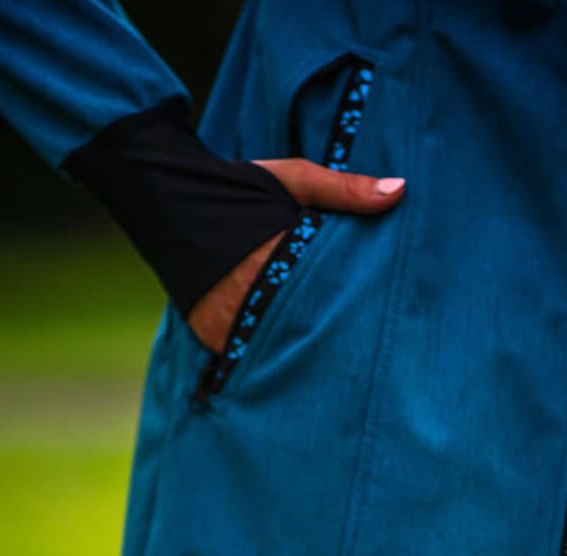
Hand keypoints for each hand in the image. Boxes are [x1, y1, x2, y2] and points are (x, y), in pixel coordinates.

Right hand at [187, 161, 404, 351]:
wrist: (166, 200)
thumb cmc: (238, 186)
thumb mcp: (294, 179)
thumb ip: (344, 189)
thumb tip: (400, 191)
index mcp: (283, 258)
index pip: (327, 294)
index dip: (349, 308)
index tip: (372, 321)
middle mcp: (255, 295)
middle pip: (303, 328)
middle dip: (324, 333)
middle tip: (356, 354)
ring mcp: (230, 321)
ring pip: (274, 346)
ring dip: (292, 347)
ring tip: (323, 366)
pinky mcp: (211, 336)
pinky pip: (243, 355)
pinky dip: (260, 353)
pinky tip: (283, 358)